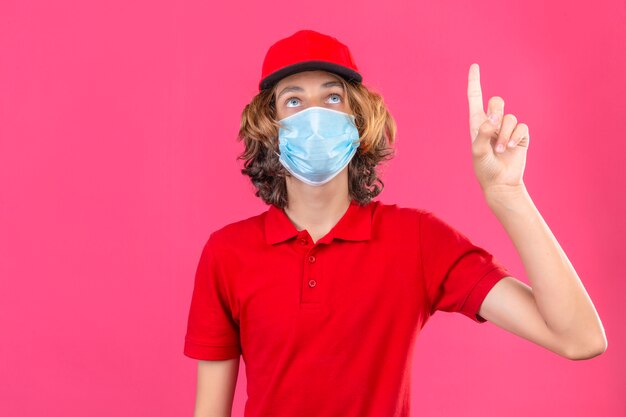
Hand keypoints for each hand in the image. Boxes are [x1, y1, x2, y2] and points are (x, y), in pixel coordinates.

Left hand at [467, 63, 529, 194]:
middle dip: (496, 112)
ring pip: (510, 117)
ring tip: (500, 149)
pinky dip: (515, 136)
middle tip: (492, 130)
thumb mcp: (478, 152)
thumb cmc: (484, 168)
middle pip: (496, 102)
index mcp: (477, 123)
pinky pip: (521, 127)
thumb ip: (482, 135)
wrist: (500, 183)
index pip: (475, 98)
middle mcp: (492, 123)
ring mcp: (507, 129)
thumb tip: (491, 121)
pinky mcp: (520, 136)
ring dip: (504, 134)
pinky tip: (511, 147)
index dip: (474, 82)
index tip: (474, 66)